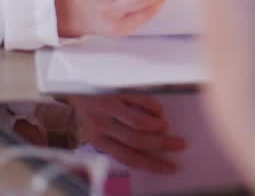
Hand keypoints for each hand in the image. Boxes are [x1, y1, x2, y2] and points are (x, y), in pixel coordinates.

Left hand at [63, 94, 185, 173]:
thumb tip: (149, 154)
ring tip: (165, 127)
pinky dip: (155, 108)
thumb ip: (118, 142)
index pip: (129, 157)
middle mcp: (102, 124)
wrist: (76, 87)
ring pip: (140, 122)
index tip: (169, 168)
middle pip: (137, 140)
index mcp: (98, 140)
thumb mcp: (99, 132)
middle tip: (178, 144)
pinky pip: (142, 100)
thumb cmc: (92, 113)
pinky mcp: (117, 90)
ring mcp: (110, 106)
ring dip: (158, 127)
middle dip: (162, 145)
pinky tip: (158, 111)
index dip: (151, 164)